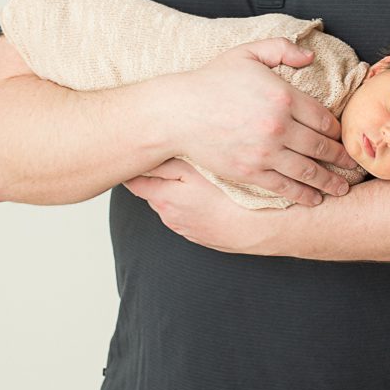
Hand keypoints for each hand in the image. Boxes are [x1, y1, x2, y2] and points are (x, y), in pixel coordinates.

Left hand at [124, 164, 271, 253]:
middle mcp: (168, 216)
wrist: (255, 230)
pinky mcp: (199, 234)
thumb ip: (167, 164)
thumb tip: (147, 158)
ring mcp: (183, 227)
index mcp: (163, 198)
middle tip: (171, 159)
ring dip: (177, 191)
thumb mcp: (196, 171)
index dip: (135, 168)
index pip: (134, 182)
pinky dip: (192, 205)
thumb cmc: (229, 197)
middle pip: (153, 191)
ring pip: (172, 204)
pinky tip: (210, 198)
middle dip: (157, 177)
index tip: (139, 156)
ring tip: (195, 178)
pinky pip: (188, 215)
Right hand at [153, 40, 351, 207]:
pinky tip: (315, 200)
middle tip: (354, 166)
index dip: (337, 130)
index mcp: (284, 96)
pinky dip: (303, 195)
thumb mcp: (248, 53)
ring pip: (308, 170)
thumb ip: (282, 49)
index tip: (343, 137)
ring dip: (330, 182)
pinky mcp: (250, 171)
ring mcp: (265, 151)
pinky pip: (284, 186)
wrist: (177, 112)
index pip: (324, 118)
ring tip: (343, 189)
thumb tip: (309, 56)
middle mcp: (279, 126)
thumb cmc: (211, 81)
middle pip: (321, 146)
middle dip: (341, 158)